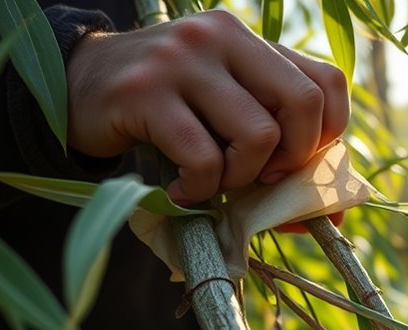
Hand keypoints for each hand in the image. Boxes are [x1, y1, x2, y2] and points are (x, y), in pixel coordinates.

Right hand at [65, 10, 349, 205]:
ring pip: (258, 135)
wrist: (77, 87)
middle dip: (293, 159)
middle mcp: (221, 38)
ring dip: (241, 178)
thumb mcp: (225, 111)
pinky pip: (203, 158)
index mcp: (251, 40)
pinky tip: (180, 188)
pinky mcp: (145, 93)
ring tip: (212, 181)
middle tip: (261, 178)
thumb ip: (275, 143)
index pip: (327, 83)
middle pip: (303, 104)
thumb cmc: (167, 109)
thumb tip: (329, 213)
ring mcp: (182, 62)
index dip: (327, 134)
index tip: (296, 162)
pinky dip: (199, 189)